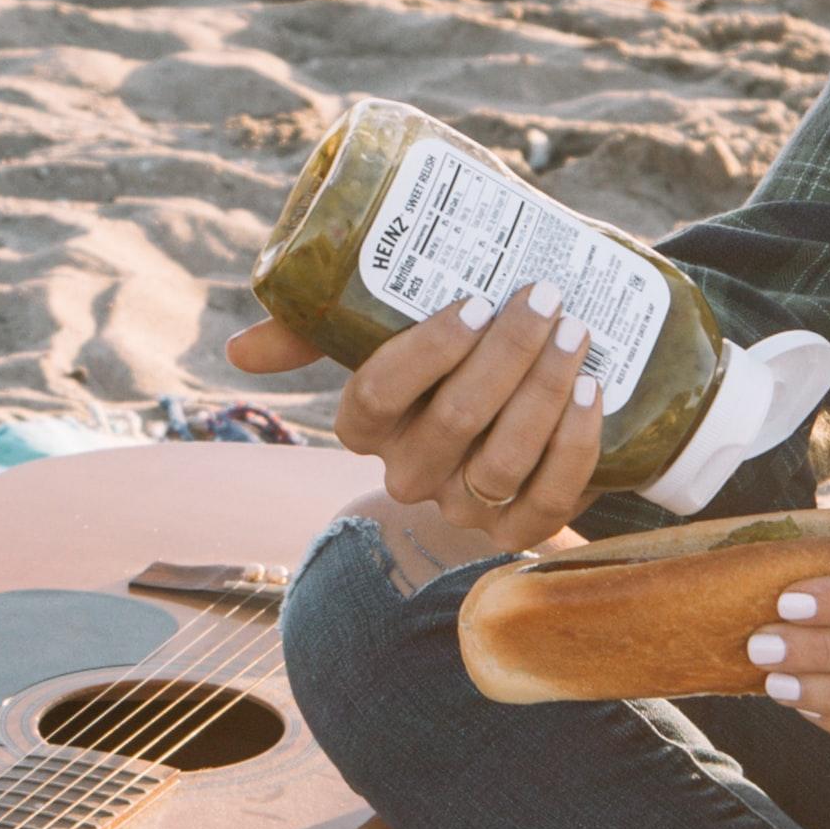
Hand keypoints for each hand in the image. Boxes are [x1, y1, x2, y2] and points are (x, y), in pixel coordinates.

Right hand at [225, 295, 604, 572]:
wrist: (536, 384)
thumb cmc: (458, 344)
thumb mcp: (390, 326)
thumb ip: (319, 331)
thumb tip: (239, 351)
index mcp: (365, 426)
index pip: (376, 395)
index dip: (428, 352)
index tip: (477, 302)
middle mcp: (408, 473)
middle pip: (451, 421)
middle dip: (505, 355)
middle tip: (545, 299)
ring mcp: (464, 507)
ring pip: (502, 458)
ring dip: (544, 392)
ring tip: (574, 334)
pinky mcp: (521, 529)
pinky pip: (549, 497)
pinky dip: (575, 444)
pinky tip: (590, 391)